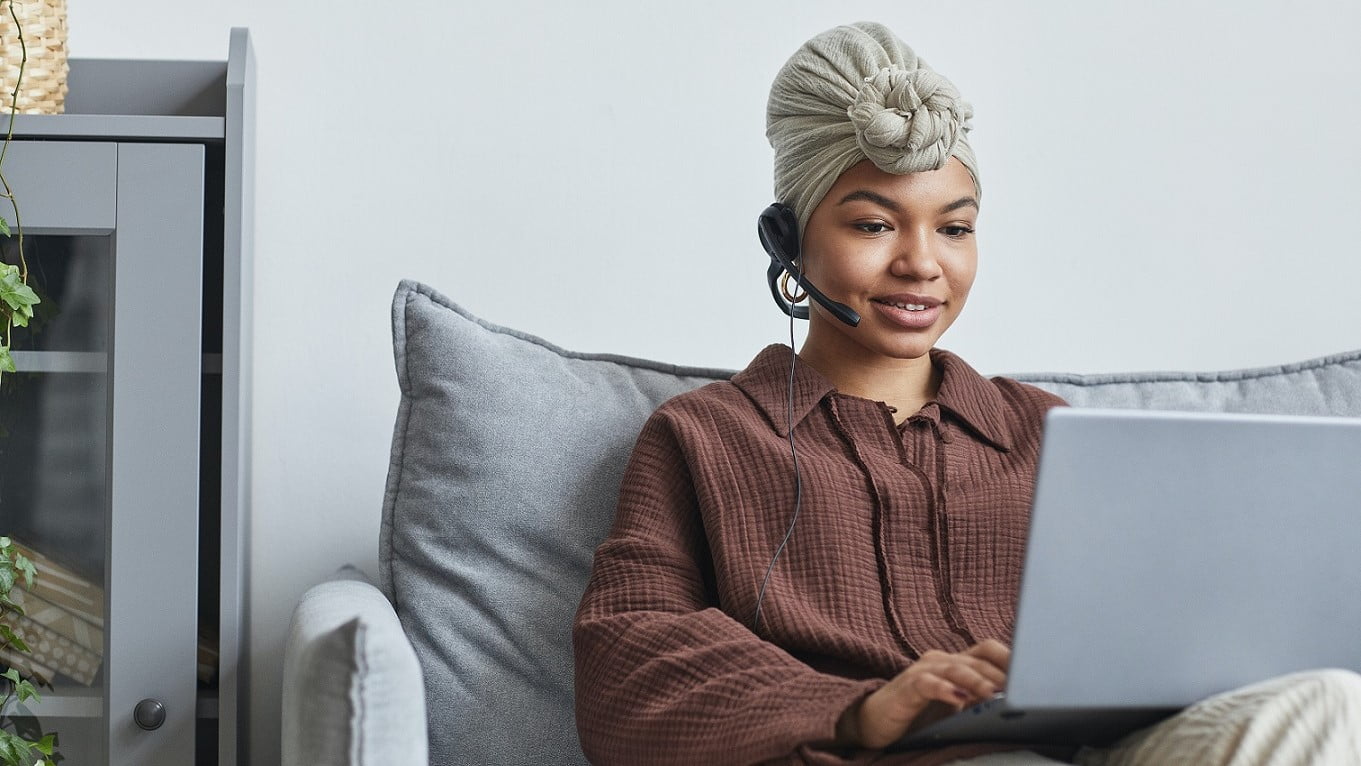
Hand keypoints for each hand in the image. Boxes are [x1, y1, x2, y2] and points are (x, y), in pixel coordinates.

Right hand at [836, 639, 1009, 749]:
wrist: (875, 722)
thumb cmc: (918, 715)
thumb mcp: (954, 708)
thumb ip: (978, 701)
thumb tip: (1014, 706)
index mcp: (955, 662)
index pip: (988, 650)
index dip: (1010, 657)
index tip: (1034, 673)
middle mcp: (941, 660)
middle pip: (977, 658)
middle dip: (1001, 674)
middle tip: (1022, 689)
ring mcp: (923, 671)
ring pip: (956, 668)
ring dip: (978, 681)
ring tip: (994, 694)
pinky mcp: (908, 687)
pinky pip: (928, 683)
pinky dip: (945, 689)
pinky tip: (959, 699)